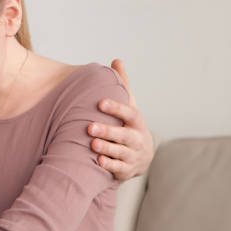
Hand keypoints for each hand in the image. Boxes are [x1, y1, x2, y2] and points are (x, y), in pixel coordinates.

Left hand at [88, 59, 153, 181]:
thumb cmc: (129, 125)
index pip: (129, 112)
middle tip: (90, 127)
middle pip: (125, 135)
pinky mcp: (127, 170)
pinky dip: (109, 165)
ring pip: (121, 153)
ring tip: (92, 144)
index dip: (116, 107)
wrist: (141, 157)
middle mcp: (137, 139)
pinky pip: (119, 169)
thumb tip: (117, 60)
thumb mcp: (128, 105)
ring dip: (107, 148)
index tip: (100, 102)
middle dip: (108, 131)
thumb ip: (122, 85)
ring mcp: (133, 156)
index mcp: (136, 121)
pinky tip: (98, 161)